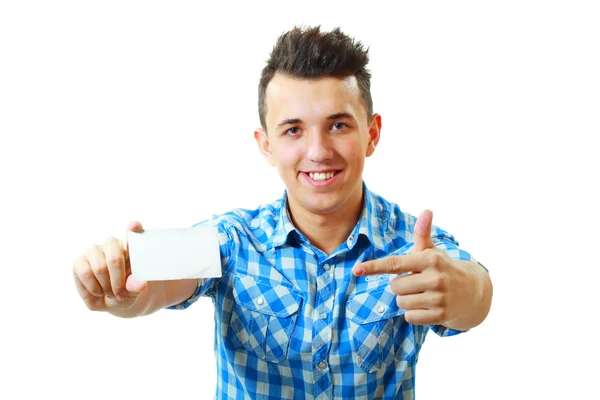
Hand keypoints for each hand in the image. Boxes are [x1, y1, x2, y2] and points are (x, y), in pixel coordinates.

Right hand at [73, 221, 147, 311]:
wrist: (108, 301)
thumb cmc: (125, 291)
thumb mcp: (134, 291)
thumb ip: (136, 286)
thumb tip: (141, 284)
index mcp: (130, 247)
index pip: (133, 234)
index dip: (134, 228)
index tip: (134, 226)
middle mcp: (111, 244)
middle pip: (114, 259)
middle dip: (118, 281)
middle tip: (120, 294)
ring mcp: (94, 251)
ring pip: (100, 269)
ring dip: (106, 286)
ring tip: (110, 293)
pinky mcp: (79, 261)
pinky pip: (85, 273)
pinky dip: (93, 287)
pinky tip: (98, 291)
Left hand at [352, 210, 473, 325]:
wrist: (471, 291)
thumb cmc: (442, 267)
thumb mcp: (431, 251)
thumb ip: (422, 233)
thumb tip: (426, 210)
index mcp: (429, 260)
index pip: (395, 263)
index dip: (374, 267)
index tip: (356, 270)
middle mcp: (435, 278)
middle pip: (395, 286)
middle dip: (400, 285)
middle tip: (415, 282)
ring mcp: (439, 298)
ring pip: (402, 303)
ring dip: (406, 300)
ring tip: (422, 294)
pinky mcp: (441, 315)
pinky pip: (411, 317)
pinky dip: (414, 314)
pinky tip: (427, 306)